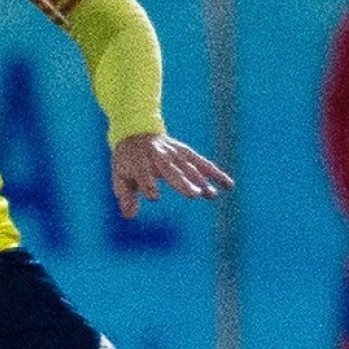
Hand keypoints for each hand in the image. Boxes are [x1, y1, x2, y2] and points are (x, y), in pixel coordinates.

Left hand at [111, 133, 233, 219]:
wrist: (137, 132)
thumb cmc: (127, 160)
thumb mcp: (120, 176)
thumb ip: (125, 196)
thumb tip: (129, 216)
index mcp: (140, 163)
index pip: (144, 176)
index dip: (148, 186)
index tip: (154, 197)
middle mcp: (158, 157)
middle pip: (171, 171)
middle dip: (182, 182)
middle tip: (193, 195)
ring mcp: (173, 154)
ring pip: (189, 168)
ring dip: (200, 181)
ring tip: (211, 195)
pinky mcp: (185, 152)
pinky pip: (201, 163)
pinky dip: (215, 173)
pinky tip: (228, 184)